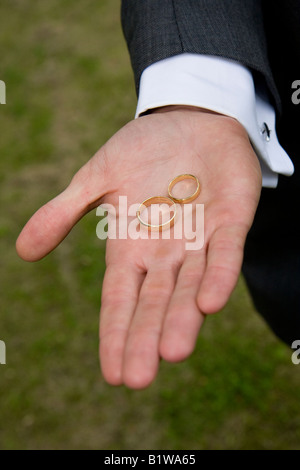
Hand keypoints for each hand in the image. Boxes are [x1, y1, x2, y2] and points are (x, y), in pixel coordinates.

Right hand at [16, 106, 261, 388]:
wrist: (191, 118)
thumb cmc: (144, 149)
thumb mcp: (97, 177)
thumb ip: (63, 213)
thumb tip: (23, 251)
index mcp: (131, 246)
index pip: (120, 298)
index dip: (115, 333)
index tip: (112, 374)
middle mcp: (165, 252)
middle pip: (154, 302)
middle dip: (146, 338)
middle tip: (138, 379)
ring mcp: (200, 238)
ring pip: (190, 285)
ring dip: (183, 317)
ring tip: (173, 352)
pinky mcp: (232, 220)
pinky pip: (226, 252)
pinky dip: (218, 275)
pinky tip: (208, 302)